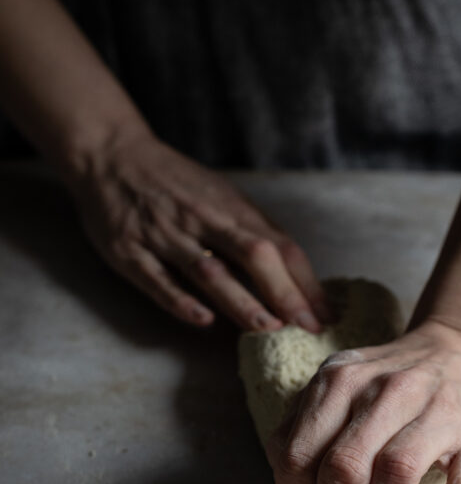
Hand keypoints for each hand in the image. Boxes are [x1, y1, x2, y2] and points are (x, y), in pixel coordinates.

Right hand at [67, 128, 329, 329]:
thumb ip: (252, 232)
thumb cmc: (176, 183)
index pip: (279, 245)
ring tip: (266, 328)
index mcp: (231, 208)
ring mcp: (166, 235)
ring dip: (240, 300)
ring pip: (208, 270)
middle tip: (307, 326)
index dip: (305, 281)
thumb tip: (293, 277)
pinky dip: (181, 300)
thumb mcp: (221, 196)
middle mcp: (203, 220)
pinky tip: (203, 319)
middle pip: (253, 254)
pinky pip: (158, 279)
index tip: (325, 314)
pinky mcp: (130, 250)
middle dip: (284, 292)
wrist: (112, 156)